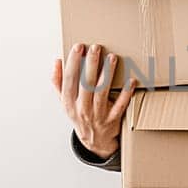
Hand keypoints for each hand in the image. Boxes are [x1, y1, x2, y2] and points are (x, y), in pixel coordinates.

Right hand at [52, 42, 136, 159]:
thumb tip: (57, 62)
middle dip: (90, 64)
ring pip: (102, 92)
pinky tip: (130, 81)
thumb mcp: (65, 101)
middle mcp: (82, 108)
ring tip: (112, 58)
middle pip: (86, 83)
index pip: (69, 79)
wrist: (93, 140)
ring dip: (107, 74)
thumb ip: (59, 82)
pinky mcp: (112, 120)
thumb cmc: (80, 115)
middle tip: (96, 47)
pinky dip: (126, 93)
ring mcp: (97, 115)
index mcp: (69, 102)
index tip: (78, 47)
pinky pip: (120, 105)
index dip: (73, 62)